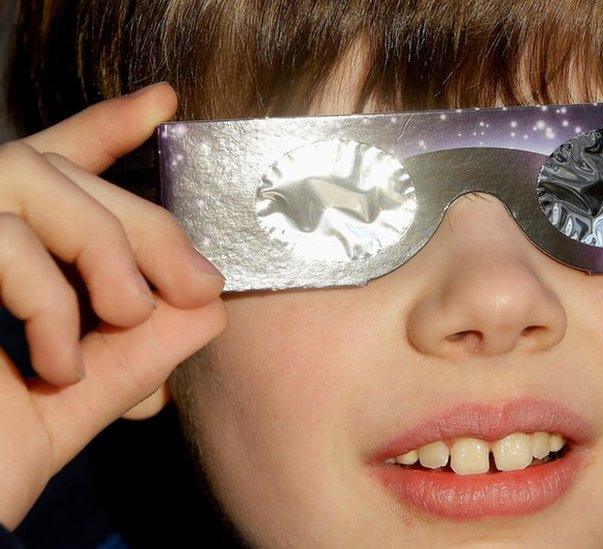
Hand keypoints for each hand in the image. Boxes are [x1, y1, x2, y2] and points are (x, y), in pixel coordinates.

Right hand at [0, 83, 226, 527]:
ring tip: (125, 317)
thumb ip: (137, 350)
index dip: (105, 129)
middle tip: (198, 283)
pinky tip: (57, 365)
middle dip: (143, 220)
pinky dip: (48, 297)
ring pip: (32, 176)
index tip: (166, 103)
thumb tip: (204, 303)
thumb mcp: (77, 398)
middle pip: (58, 169)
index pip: (53, 170)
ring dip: (101, 245)